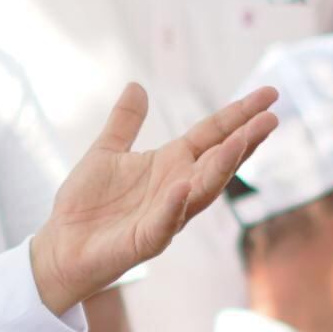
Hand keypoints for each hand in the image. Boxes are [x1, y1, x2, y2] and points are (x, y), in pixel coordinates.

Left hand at [27, 83, 280, 315]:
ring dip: (223, 167)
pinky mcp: (145, 240)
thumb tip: (137, 85)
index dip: (240, 114)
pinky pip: (164, 223)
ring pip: (203, 191)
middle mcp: (178, 188)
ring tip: (242, 141)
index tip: (270, 94)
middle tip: (271, 117)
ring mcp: (166, 215)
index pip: (213, 134)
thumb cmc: (87, 204)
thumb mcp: (106, 151)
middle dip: (246, 140)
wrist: (61, 246)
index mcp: (171, 164)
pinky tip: (183, 187)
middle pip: (220, 160)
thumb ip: (125, 121)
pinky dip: (174, 206)